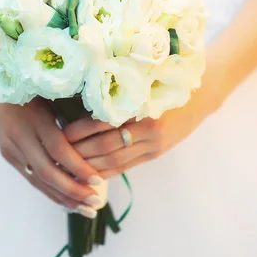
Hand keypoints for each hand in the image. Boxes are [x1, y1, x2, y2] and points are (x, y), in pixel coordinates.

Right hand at [0, 96, 104, 216]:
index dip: (78, 167)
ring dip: (64, 198)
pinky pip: (32, 180)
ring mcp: (11, 148)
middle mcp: (20, 135)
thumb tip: (109, 125)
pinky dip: (51, 193)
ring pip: (38, 180)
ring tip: (88, 210)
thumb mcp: (53, 93)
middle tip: (96, 202)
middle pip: (47, 171)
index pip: (58, 149)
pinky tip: (69, 203)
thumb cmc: (33, 88)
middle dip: (73, 190)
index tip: (98, 180)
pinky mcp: (8, 157)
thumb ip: (72, 112)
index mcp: (35, 117)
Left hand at [65, 75, 222, 179]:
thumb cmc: (166, 82)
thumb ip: (118, 93)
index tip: (58, 133)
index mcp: (142, 106)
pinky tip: (88, 174)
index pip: (103, 123)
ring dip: (89, 166)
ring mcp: (154, 144)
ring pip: (115, 161)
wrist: (201, 95)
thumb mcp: (144, 83)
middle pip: (106, 146)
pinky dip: (105, 171)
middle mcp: (149, 128)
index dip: (80, 131)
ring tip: (66, 167)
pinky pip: (125, 167)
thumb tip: (80, 100)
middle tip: (55, 154)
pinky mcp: (155, 153)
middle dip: (79, 152)